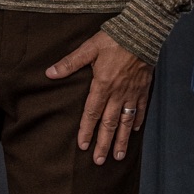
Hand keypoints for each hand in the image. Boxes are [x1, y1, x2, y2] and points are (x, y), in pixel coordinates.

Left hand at [46, 30, 152, 164]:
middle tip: (99, 161)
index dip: (86, 130)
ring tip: (118, 156)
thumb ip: (70, 63)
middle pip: (109, 124)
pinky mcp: (143, 88)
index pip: (92, 113)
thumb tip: (49, 73)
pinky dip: (137, 121)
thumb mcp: (89, 48)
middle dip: (103, 143)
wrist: (142, 32)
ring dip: (121, 140)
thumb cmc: (114, 39)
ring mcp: (132, 92)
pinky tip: (134, 131)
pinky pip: (140, 109)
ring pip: (126, 122)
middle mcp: (117, 93)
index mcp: (102, 85)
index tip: (83, 146)